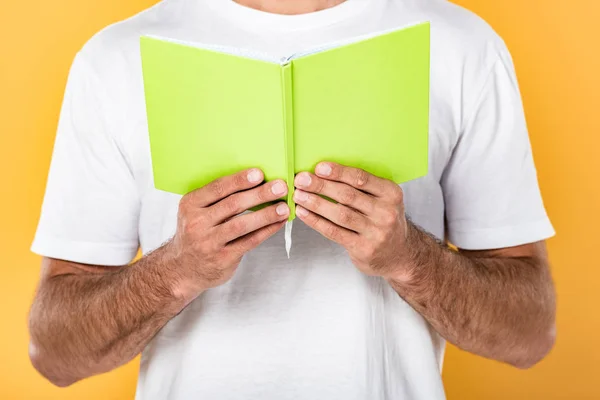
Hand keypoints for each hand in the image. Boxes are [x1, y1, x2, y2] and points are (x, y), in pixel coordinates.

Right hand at [165, 168, 288, 303]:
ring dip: (266, 214)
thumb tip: (255, 181)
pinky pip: (249, 241)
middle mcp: (197, 223)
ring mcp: (209, 242)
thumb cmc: (196, 233)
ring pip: (242, 224)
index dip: (240, 180)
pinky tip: (278, 223)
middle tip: (280, 187)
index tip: (260, 173)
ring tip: (284, 207)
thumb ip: (217, 198)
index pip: (218, 188)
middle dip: (260, 194)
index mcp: (190, 204)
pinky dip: (266, 231)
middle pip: (233, 205)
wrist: (182, 268)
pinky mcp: (222, 258)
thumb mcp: (196, 212)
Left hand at [294, 162, 411, 279]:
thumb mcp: (383, 199)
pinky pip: (334, 232)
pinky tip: (304, 213)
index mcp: (391, 193)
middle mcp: (385, 212)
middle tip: (302, 180)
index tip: (319, 168)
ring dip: (316, 203)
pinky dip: (316, 221)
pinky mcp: (363, 248)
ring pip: (340, 214)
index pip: (361, 179)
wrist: (399, 253)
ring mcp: (375, 232)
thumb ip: (362, 187)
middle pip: (348, 196)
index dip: (338, 172)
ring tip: (299, 195)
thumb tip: (324, 172)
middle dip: (321, 186)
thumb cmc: (383, 220)